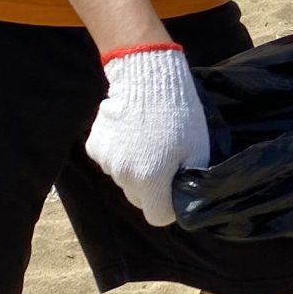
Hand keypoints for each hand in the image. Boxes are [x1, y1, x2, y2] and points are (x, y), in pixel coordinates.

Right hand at [85, 46, 210, 227]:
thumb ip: (190, 182)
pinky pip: (111, 163)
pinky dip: (120, 154)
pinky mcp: (94, 148)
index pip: (158, 216)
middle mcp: (125, 177)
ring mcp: (106, 163)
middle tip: (164, 159)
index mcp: (151, 180)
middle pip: (140, 199)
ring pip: (125, 181)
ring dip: (135, 169)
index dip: (169, 204)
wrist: (146, 77)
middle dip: (152, 188)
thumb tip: (185, 200)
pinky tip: (131, 133)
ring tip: (149, 141)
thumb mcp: (198, 149)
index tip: (174, 186)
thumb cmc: (179, 114)